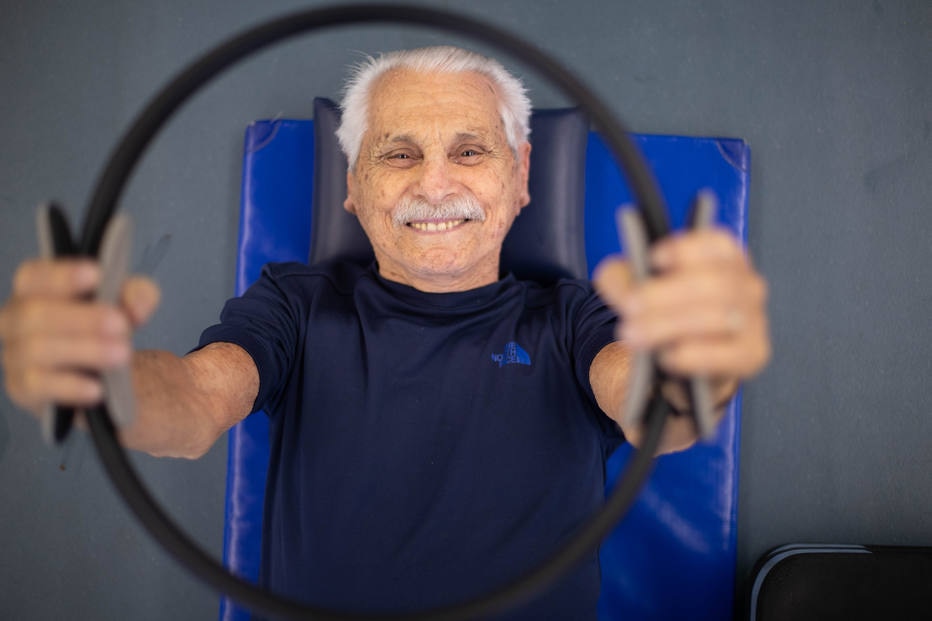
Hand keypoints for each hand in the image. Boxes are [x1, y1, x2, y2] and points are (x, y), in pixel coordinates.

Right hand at [0, 258, 159, 416]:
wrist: (103, 374)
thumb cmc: (104, 328)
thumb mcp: (128, 305)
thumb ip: (137, 295)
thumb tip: (136, 304)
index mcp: (34, 290)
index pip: (33, 276)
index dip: (61, 276)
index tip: (96, 276)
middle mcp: (15, 320)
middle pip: (33, 313)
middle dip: (82, 318)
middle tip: (121, 325)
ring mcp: (15, 356)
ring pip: (36, 349)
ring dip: (84, 350)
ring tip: (122, 354)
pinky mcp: (23, 389)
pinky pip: (38, 386)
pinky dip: (69, 386)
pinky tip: (97, 388)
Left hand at [593, 228, 769, 401]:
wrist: (678, 357)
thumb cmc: (662, 311)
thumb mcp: (634, 287)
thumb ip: (620, 279)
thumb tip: (621, 286)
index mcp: (723, 257)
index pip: (717, 243)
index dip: (687, 249)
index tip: (654, 259)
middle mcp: (747, 283)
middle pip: (713, 283)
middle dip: (665, 295)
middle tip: (629, 308)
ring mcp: (754, 319)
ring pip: (719, 317)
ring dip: (670, 325)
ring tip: (634, 334)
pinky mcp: (752, 354)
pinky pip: (728, 354)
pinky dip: (694, 355)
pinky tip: (666, 357)